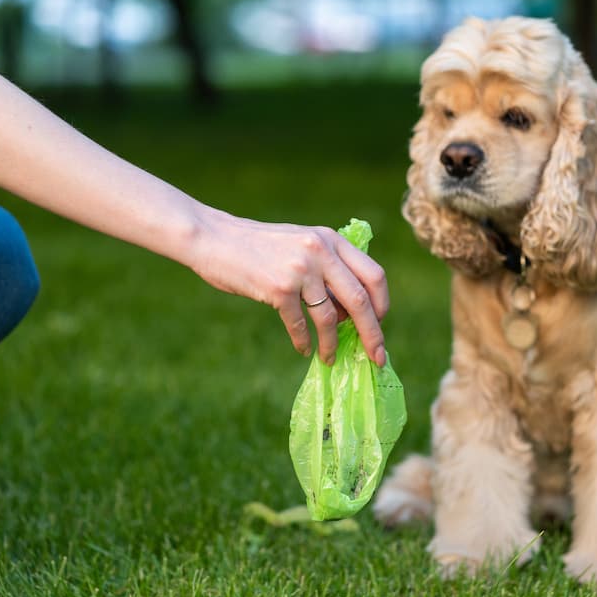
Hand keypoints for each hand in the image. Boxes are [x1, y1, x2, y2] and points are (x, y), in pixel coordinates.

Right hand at [189, 208, 388, 365]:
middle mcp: (321, 252)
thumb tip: (352, 311)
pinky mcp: (278, 288)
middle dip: (372, 334)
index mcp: (332, 240)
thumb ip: (329, 267)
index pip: (374, 275)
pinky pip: (300, 324)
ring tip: (330, 358)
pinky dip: (304, 341)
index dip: (382, 304)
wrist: (214, 238)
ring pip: (330, 318)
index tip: (379, 323)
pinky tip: (304, 349)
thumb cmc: (259, 246)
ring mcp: (300, 270)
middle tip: (378, 357)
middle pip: (361, 301)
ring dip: (333, 344)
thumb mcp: (303, 243)